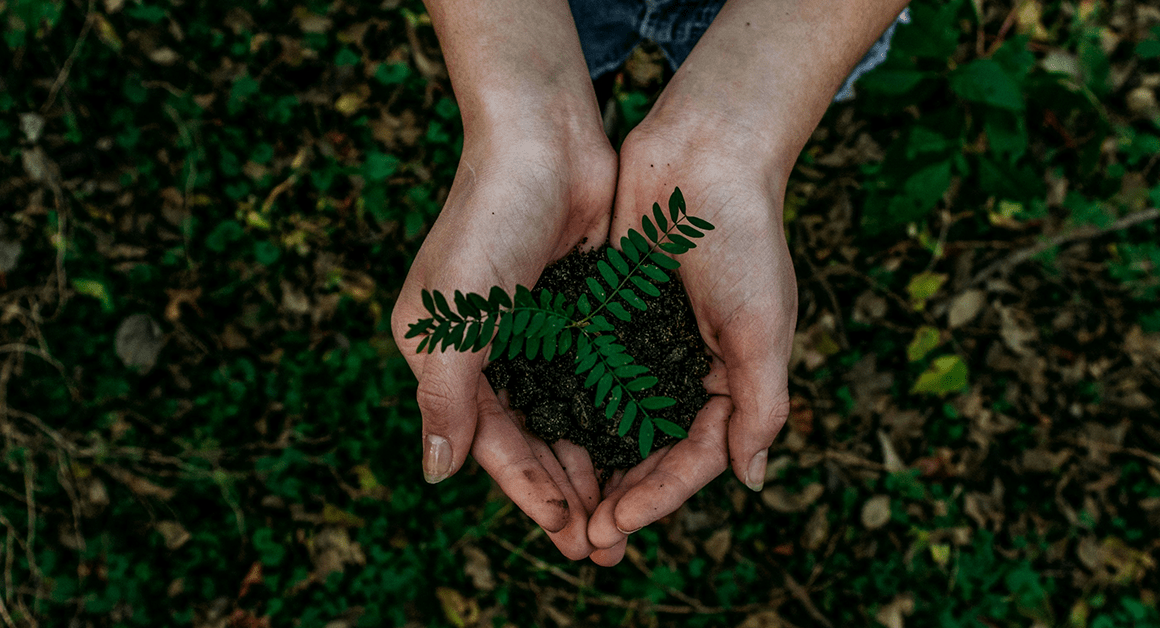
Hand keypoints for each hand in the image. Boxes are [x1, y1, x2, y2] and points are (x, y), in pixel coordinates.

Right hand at [390, 128, 616, 559]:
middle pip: (531, 439)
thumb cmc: (489, 221)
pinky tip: (641, 448)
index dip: (529, 492)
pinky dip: (614, 415)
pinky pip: (595, 378)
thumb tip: (436, 474)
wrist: (544, 138)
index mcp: (446, 356)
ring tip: (626, 512)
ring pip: (567, 416)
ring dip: (593, 463)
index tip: (569, 536)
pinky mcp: (577, 311)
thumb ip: (445, 397)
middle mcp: (488, 350)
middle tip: (604, 545)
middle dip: (566, 493)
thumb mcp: (454, 317)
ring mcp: (535, 331)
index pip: (491, 443)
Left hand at [586, 118, 797, 565]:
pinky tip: (540, 435)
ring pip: (615, 421)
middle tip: (583, 536)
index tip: (616, 525)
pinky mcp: (611, 315)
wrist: (704, 153)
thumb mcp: (763, 327)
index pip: (695, 458)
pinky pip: (589, 373)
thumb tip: (751, 480)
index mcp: (732, 380)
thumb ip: (760, 405)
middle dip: (622, 495)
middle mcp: (688, 370)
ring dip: (592, 463)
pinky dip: (570, 407)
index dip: (658, 497)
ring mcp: (647, 344)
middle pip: (652, 451)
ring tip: (559, 503)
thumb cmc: (743, 238)